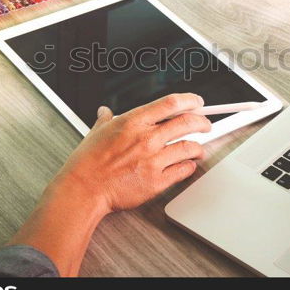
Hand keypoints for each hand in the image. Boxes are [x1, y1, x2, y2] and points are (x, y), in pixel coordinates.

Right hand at [9, 93, 211, 275]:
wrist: (84, 189)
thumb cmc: (87, 163)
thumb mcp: (96, 132)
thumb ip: (106, 120)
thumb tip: (105, 112)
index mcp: (133, 122)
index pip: (171, 104)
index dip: (190, 100)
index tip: (198, 103)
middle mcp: (146, 139)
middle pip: (187, 123)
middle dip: (202, 123)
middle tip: (206, 125)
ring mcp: (153, 160)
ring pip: (189, 147)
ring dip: (198, 147)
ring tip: (198, 148)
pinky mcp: (156, 182)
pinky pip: (183, 171)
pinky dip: (189, 167)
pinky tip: (188, 165)